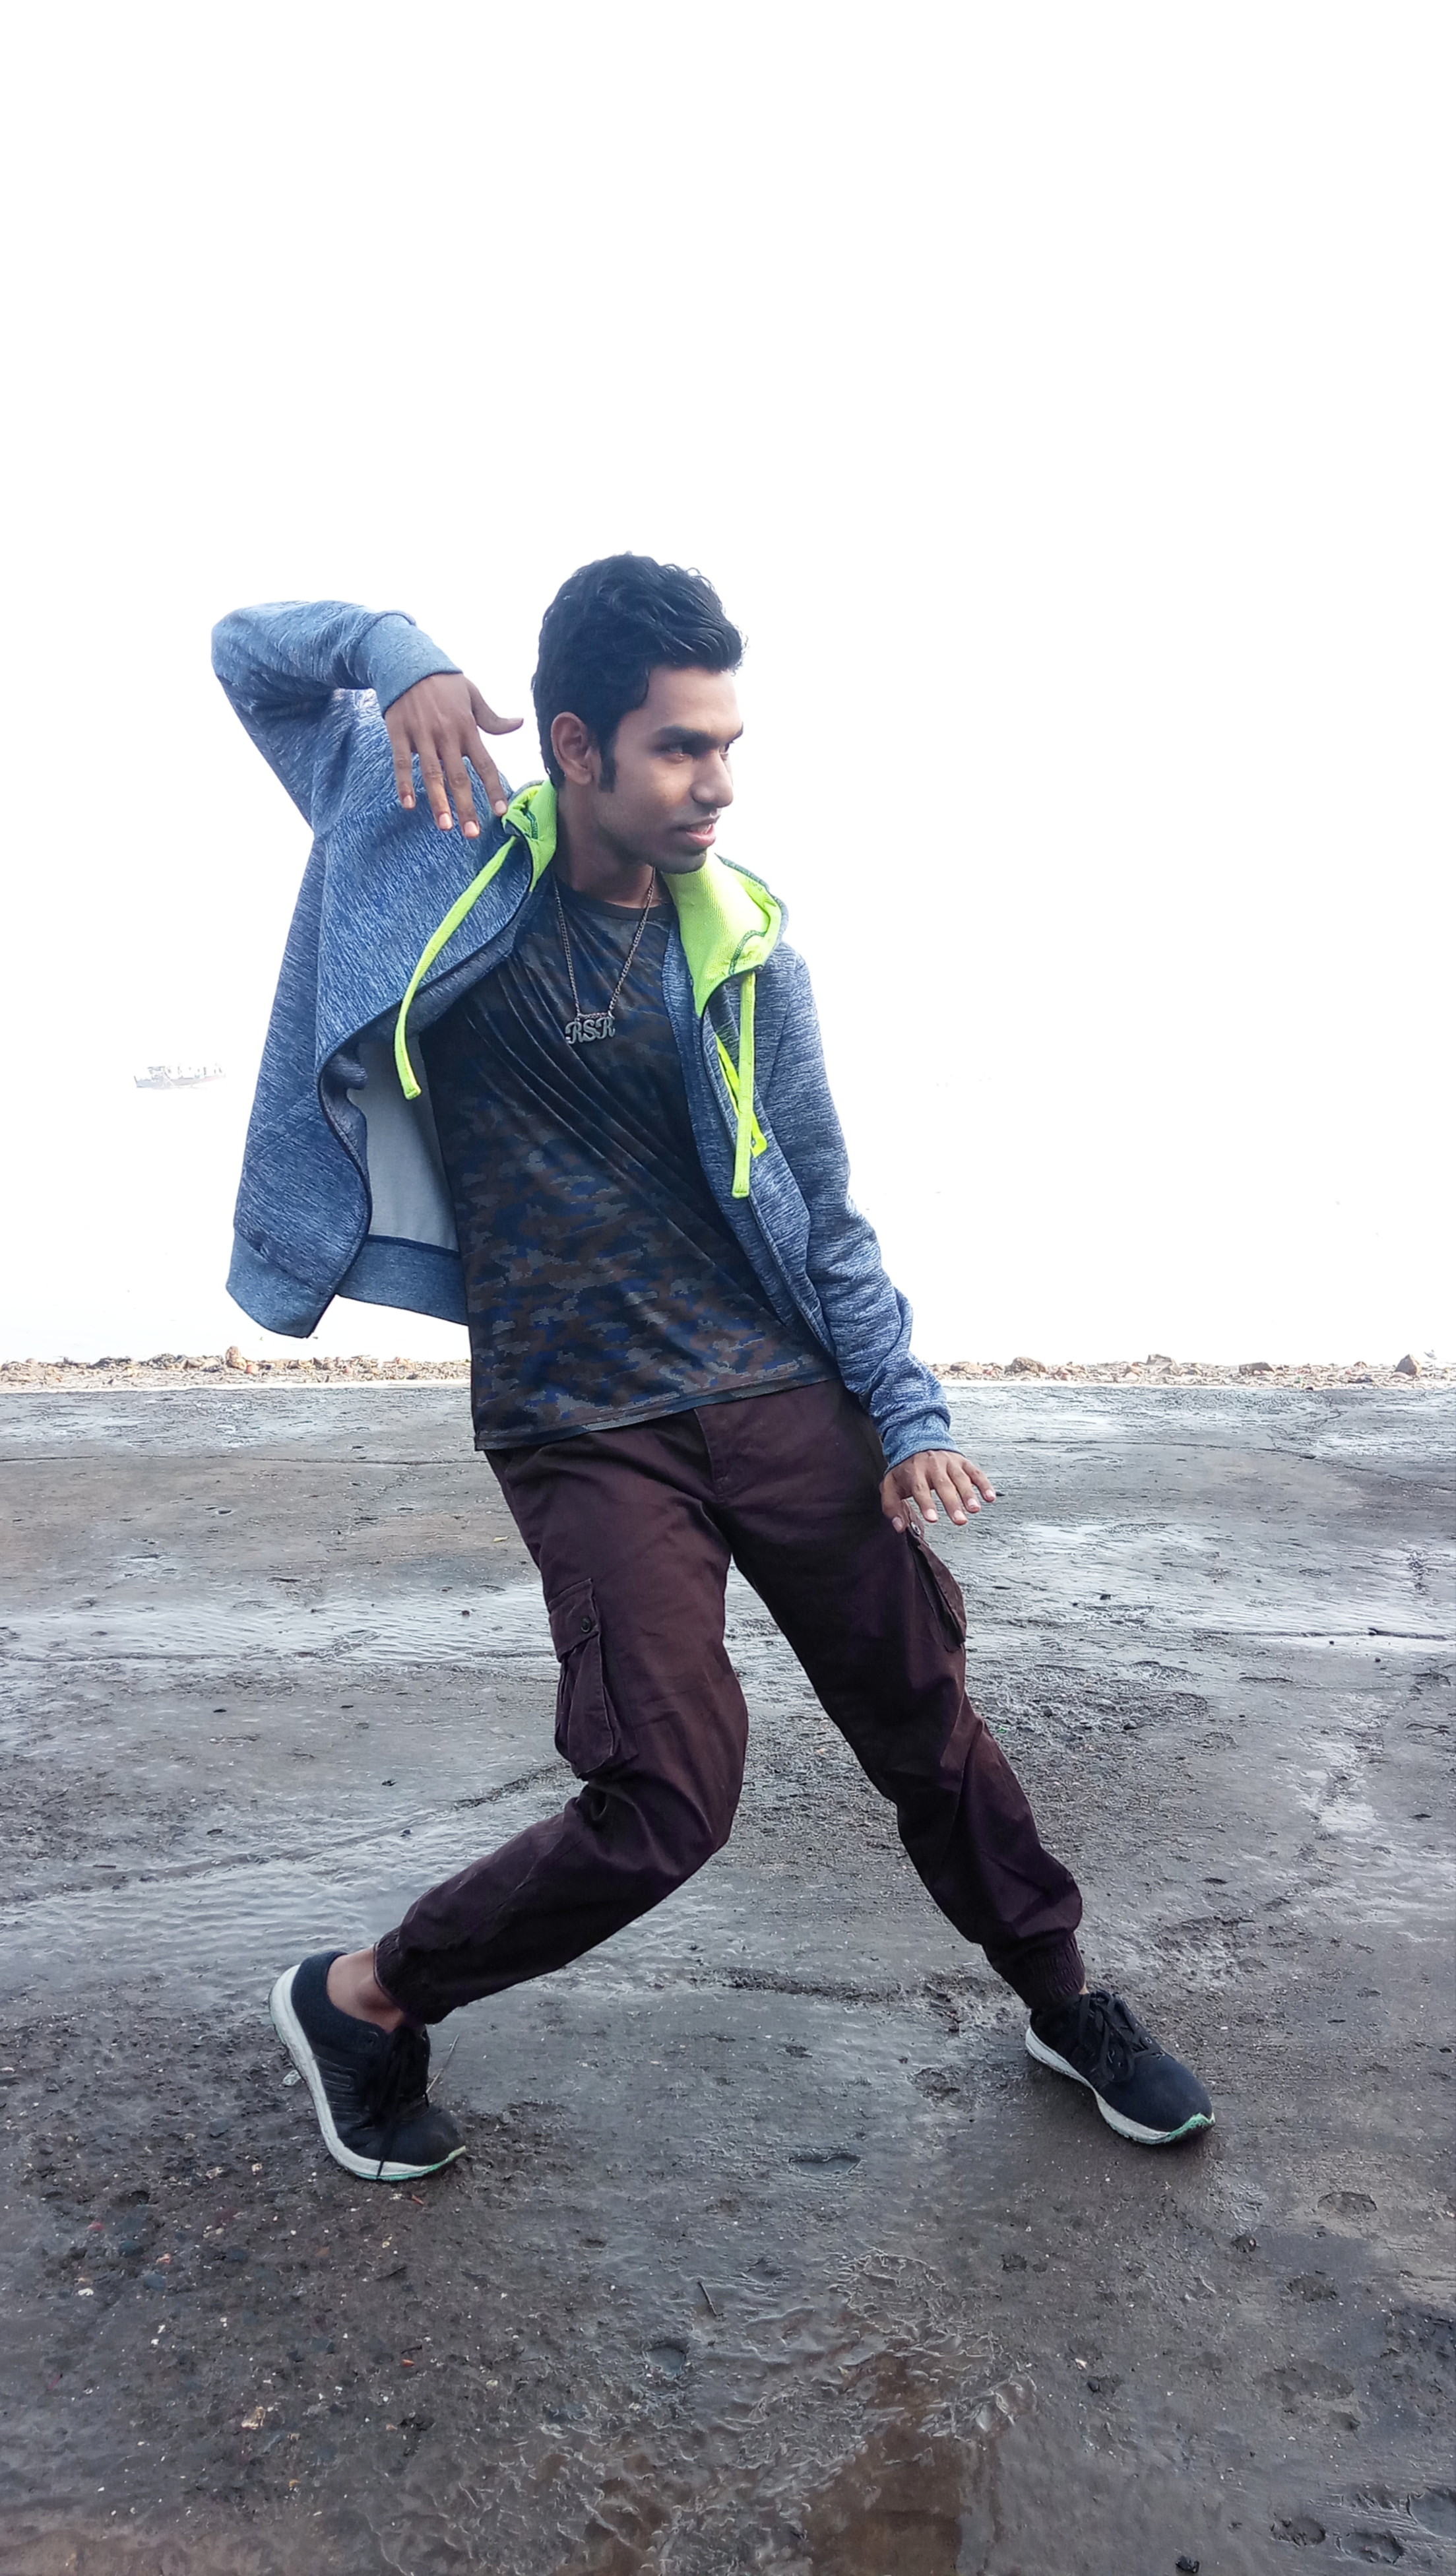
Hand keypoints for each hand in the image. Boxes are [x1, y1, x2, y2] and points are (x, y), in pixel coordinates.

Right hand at [385, 673, 522, 836]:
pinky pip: (402, 762)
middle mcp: (446, 734)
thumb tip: (519, 723)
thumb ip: (492, 718)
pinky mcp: (399, 732)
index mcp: (467, 727)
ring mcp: (422, 734)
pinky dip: (404, 783)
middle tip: (472, 833)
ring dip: (438, 801)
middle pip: (458, 777)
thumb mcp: (472, 695)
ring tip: (445, 826)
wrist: (407, 661)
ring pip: (431, 774)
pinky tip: (409, 804)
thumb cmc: (443, 681)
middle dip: (466, 806)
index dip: (493, 788)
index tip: (500, 812)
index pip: (485, 764)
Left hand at [881, 1449, 995, 1533]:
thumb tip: (899, 1526)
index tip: (933, 1519)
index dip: (927, 1504)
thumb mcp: (891, 1485)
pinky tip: (990, 1497)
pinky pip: (975, 1473)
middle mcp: (933, 1466)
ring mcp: (950, 1463)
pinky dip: (984, 1484)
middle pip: (944, 1485)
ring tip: (975, 1509)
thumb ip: (892, 1507)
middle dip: (952, 1503)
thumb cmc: (906, 1468)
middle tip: (959, 1520)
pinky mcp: (963, 1462)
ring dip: (969, 1494)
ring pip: (961, 1478)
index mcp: (915, 1472)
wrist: (918, 1439)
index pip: (921, 1489)